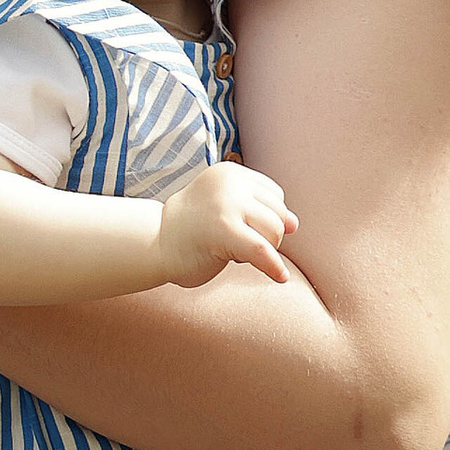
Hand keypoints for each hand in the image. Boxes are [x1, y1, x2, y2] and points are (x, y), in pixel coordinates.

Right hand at [154, 161, 295, 288]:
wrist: (155, 244)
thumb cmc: (193, 229)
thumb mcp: (227, 210)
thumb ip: (258, 212)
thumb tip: (294, 223)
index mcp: (230, 173)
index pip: (274, 196)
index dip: (267, 220)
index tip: (244, 231)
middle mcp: (230, 182)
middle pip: (278, 213)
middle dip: (266, 236)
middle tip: (236, 245)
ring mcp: (226, 204)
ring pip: (274, 231)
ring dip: (262, 249)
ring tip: (233, 251)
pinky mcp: (224, 229)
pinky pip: (263, 250)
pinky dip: (274, 266)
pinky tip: (279, 277)